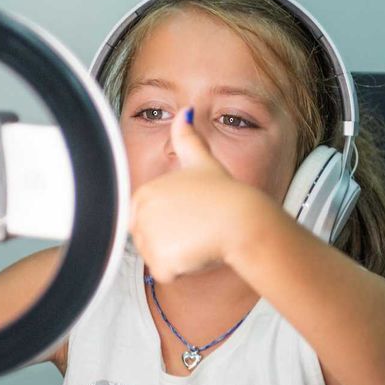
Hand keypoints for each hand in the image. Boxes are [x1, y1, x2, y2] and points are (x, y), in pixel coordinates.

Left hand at [129, 108, 271, 282]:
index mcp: (144, 192)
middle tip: (198, 228)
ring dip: (180, 256)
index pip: (150, 221)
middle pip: (151, 241)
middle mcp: (140, 214)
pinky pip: (167, 273)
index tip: (193, 214)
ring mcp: (148, 237)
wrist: (243, 220)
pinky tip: (198, 252)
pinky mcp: (160, 261)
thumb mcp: (203, 162)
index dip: (174, 223)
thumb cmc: (227, 194)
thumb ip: (187, 138)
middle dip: (175, 241)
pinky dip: (183, 270)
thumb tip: (184, 111)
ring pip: (159, 258)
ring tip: (199, 239)